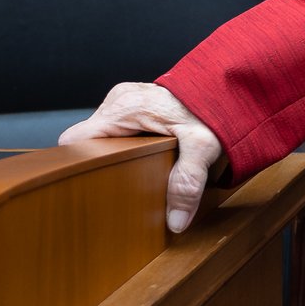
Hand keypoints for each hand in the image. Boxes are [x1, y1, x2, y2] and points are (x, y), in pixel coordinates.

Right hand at [60, 82, 223, 233]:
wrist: (229, 84)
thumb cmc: (215, 107)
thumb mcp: (203, 146)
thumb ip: (187, 183)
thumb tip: (175, 221)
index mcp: (124, 108)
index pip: (75, 141)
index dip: (78, 165)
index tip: (90, 187)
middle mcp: (119, 100)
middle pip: (87, 141)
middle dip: (99, 163)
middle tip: (116, 186)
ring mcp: (126, 99)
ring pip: (101, 135)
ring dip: (113, 153)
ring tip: (130, 174)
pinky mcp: (135, 102)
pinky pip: (116, 127)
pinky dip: (124, 144)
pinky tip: (140, 158)